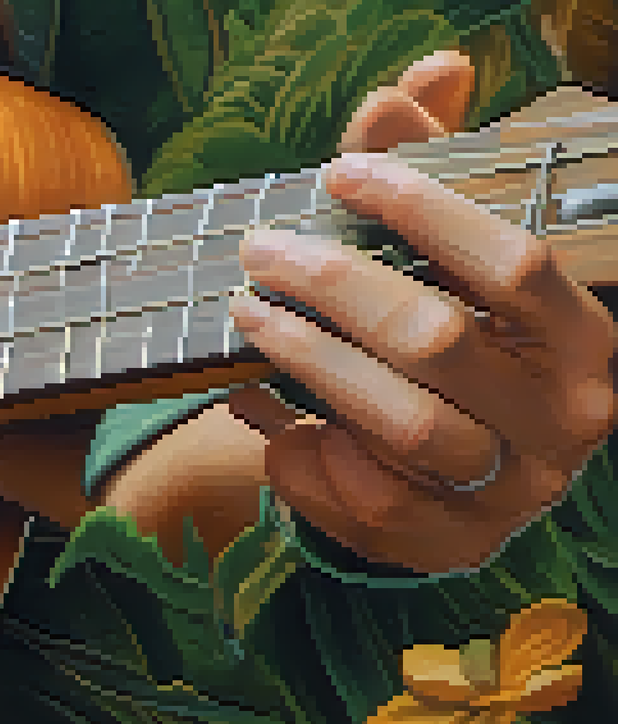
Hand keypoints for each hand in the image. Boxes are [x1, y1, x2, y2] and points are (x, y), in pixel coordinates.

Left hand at [226, 51, 616, 571]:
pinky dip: (300, 451)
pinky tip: (259, 410)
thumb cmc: (450, 343)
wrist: (451, 479)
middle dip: (334, 284)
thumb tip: (426, 75)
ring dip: (309, 362)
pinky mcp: (449, 544)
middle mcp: (562, 418)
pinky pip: (364, 500)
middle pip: (438, 339)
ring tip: (246, 315)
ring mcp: (509, 491)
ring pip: (400, 426)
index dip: (424, 211)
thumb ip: (434, 173)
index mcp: (580, 337)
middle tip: (261, 248)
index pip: (514, 263)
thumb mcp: (447, 260)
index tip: (339, 174)